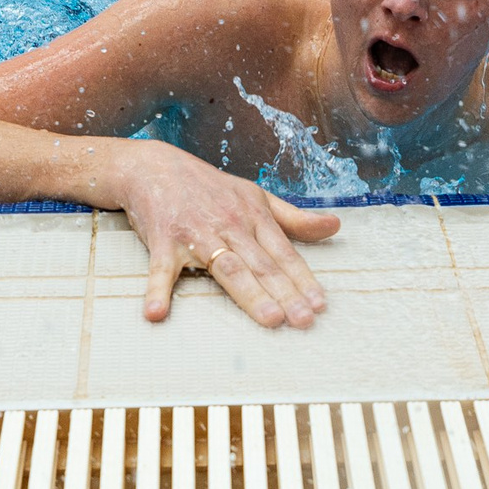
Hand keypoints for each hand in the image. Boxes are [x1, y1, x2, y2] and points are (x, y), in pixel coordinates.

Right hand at [112, 139, 337, 328]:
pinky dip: (158, 291)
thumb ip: (294, 218)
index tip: (320, 305)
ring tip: (270, 319)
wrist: (154, 167)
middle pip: (261, 265)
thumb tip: (335, 226)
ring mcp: (196, 235)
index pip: (284, 253)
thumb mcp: (255, 196)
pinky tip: (157, 313)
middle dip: (285, 293)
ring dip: (249, 294)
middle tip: (304, 320)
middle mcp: (229, 226)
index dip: (303, 279)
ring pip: (228, 268)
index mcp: (252, 216)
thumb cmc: (209, 187)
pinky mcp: (163, 242)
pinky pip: (162, 270)